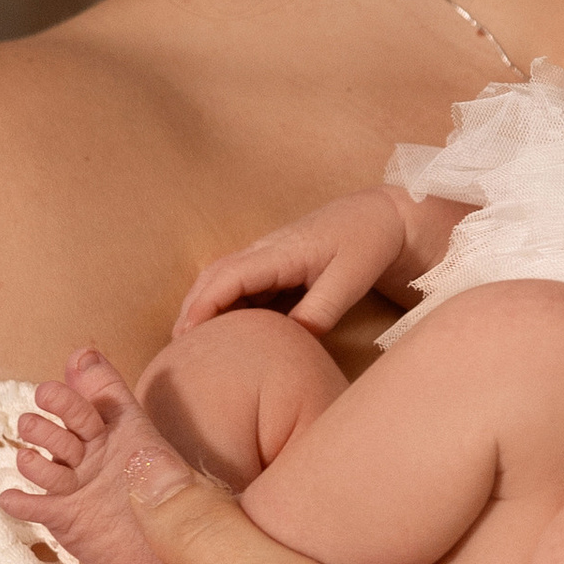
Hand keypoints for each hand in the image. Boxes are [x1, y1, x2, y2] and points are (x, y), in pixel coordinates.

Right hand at [174, 187, 411, 336]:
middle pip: (214, 276)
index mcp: (281, 251)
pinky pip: (243, 284)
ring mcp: (270, 255)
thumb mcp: (350, 279)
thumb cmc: (368, 242)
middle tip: (179, 347)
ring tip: (194, 344)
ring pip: (224, 279)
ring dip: (206, 307)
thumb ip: (319, 311)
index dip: (203, 306)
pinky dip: (227, 305)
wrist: (384, 217)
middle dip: (192, 309)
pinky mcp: (278, 263)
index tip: (186, 334)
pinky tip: (227, 330)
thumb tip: (290, 340)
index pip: (228, 277)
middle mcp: (267, 250)